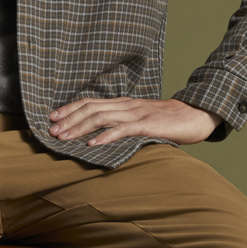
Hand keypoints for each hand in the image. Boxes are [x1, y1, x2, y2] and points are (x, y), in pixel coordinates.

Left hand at [47, 97, 224, 145]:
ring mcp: (136, 114)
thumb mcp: (141, 118)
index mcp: (123, 103)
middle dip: (69, 119)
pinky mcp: (147, 125)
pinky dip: (105, 137)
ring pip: (101, 118)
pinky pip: (122, 130)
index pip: (90, 102)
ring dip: (80, 128)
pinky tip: (92, 145)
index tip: (52, 117)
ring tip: (64, 137)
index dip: (70, 109)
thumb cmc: (167, 120)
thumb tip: (101, 132)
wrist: (195, 115)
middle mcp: (126, 105)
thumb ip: (123, 121)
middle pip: (90, 108)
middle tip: (51, 130)